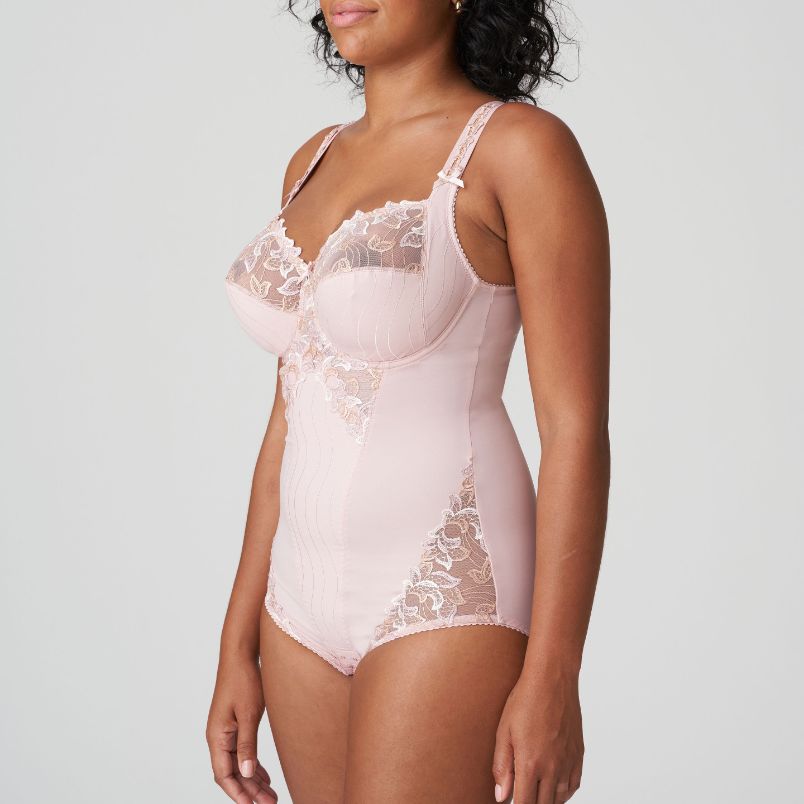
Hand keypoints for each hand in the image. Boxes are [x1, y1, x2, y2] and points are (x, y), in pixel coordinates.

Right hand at [206, 652, 278, 802]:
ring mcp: (226, 731)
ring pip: (238, 764)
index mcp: (217, 736)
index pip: (224, 775)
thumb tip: (247, 773)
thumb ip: (247, 744)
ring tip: (270, 795)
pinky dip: (252, 765)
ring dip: (252, 780)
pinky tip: (264, 776)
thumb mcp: (249, 713)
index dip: (238, 793)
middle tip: (270, 803)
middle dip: (249, 791)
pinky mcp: (235, 724)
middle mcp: (218, 737)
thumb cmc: (244, 680)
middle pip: (232, 773)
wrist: (241, 655)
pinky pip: (241, 752)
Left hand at [492, 664, 583, 802]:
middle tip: (521, 794)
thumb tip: (501, 796)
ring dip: (546, 800)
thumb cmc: (525, 700)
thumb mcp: (504, 732)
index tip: (512, 802)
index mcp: (531, 763)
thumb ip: (502, 767)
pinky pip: (573, 786)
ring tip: (534, 791)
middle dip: (530, 803)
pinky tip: (552, 786)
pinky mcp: (578, 755)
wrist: (553, 679)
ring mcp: (568, 762)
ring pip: (559, 799)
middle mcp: (553, 767)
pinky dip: (562, 792)